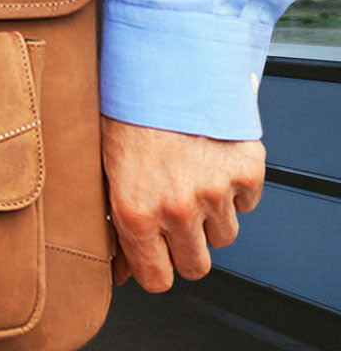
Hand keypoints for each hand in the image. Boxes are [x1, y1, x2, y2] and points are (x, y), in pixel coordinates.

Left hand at [100, 116, 264, 292]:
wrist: (161, 70)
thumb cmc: (126, 116)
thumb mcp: (105, 172)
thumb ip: (115, 225)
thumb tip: (121, 271)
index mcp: (135, 212)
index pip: (157, 279)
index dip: (156, 271)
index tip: (156, 261)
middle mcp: (177, 208)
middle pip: (196, 266)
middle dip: (185, 250)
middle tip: (174, 223)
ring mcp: (215, 191)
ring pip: (223, 236)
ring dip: (209, 219)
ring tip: (189, 183)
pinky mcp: (245, 170)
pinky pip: (246, 203)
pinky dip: (233, 190)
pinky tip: (210, 165)